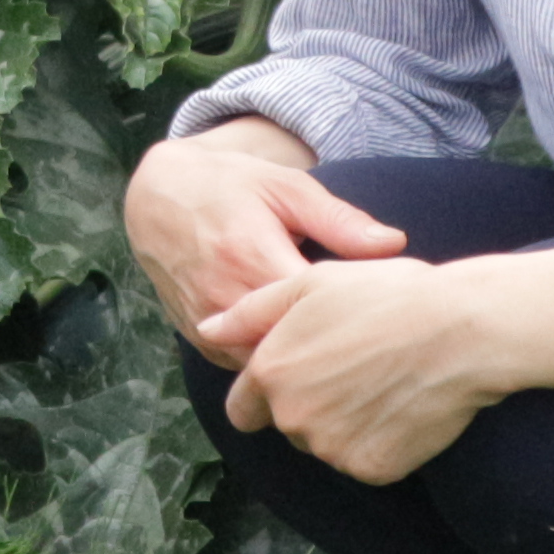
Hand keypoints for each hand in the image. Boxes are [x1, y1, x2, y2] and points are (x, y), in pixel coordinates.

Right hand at [123, 119, 403, 360]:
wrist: (158, 196)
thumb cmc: (232, 185)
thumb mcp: (287, 188)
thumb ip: (339, 220)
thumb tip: (395, 244)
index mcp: (251, 255)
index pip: (314, 310)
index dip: (355, 318)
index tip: (387, 316)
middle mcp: (222, 296)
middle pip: (292, 347)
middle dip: (333, 350)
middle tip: (374, 344)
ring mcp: (206, 322)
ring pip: (265, 368)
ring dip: (300, 364)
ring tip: (342, 355)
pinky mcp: (197, 336)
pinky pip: (242, 367)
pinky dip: (272, 365)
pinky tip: (302, 353)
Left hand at [224, 255, 493, 484]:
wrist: (461, 331)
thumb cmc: (388, 295)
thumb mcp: (310, 284)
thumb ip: (250, 312)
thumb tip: (208, 329)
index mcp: (270, 372)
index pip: (244, 408)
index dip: (268, 394)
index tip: (302, 378)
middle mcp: (292, 416)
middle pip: (290, 426)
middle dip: (312, 404)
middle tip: (358, 366)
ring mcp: (331, 447)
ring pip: (327, 445)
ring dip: (346, 424)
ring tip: (385, 380)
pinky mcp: (372, 469)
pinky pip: (366, 461)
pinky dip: (382, 443)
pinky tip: (404, 406)